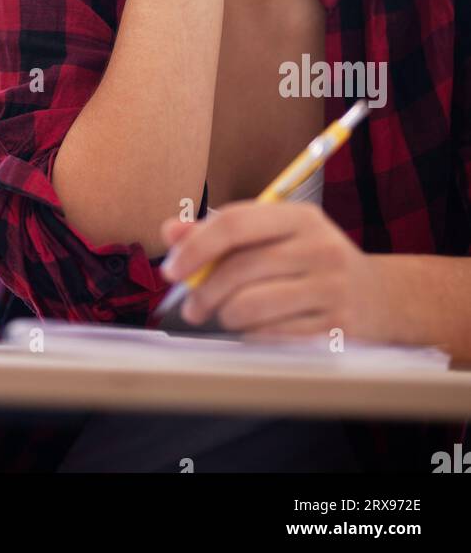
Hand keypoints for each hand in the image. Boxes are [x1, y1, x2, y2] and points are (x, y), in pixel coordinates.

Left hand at [158, 202, 389, 341]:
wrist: (382, 298)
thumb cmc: (312, 262)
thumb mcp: (275, 235)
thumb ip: (221, 231)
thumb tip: (170, 231)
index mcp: (299, 216)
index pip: (235, 223)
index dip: (195, 247)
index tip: (171, 270)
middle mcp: (319, 247)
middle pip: (240, 269)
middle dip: (204, 293)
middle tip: (192, 308)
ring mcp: (331, 288)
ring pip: (251, 307)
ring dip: (226, 317)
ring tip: (227, 317)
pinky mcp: (337, 327)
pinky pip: (272, 336)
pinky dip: (252, 336)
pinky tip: (255, 331)